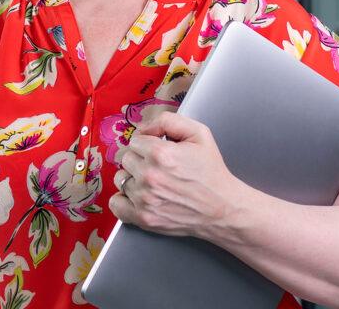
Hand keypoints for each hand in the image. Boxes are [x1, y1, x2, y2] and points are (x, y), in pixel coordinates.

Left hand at [109, 111, 247, 239]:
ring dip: (133, 178)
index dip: (148, 143)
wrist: (222, 208)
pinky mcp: (143, 218)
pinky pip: (116, 204)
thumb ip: (167, 120)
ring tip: (152, 181)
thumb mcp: (198, 133)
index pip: (135, 140)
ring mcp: (145, 199)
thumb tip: (143, 127)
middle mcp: (150, 176)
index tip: (158, 150)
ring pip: (121, 178)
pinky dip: (123, 199)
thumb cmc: (211, 172)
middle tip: (158, 166)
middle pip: (126, 158)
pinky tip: (137, 196)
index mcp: (161, 153)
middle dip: (140, 159)